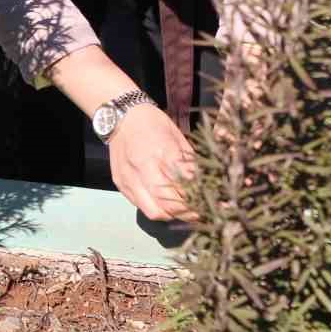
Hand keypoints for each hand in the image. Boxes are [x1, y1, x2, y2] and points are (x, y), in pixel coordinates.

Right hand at [107, 104, 196, 221]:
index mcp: (162, 152)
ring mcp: (128, 178)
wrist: (121, 117)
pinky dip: (155, 208)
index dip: (199, 198)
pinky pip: (140, 206)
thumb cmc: (153, 124)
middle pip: (168, 204)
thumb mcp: (177, 139)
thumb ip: (189, 164)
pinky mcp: (120, 184)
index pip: (184, 185)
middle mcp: (142, 168)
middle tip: (199, 213)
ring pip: (154, 211)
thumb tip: (204, 186)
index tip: (210, 203)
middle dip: (187, 212)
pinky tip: (164, 203)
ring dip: (170, 215)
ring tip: (182, 211)